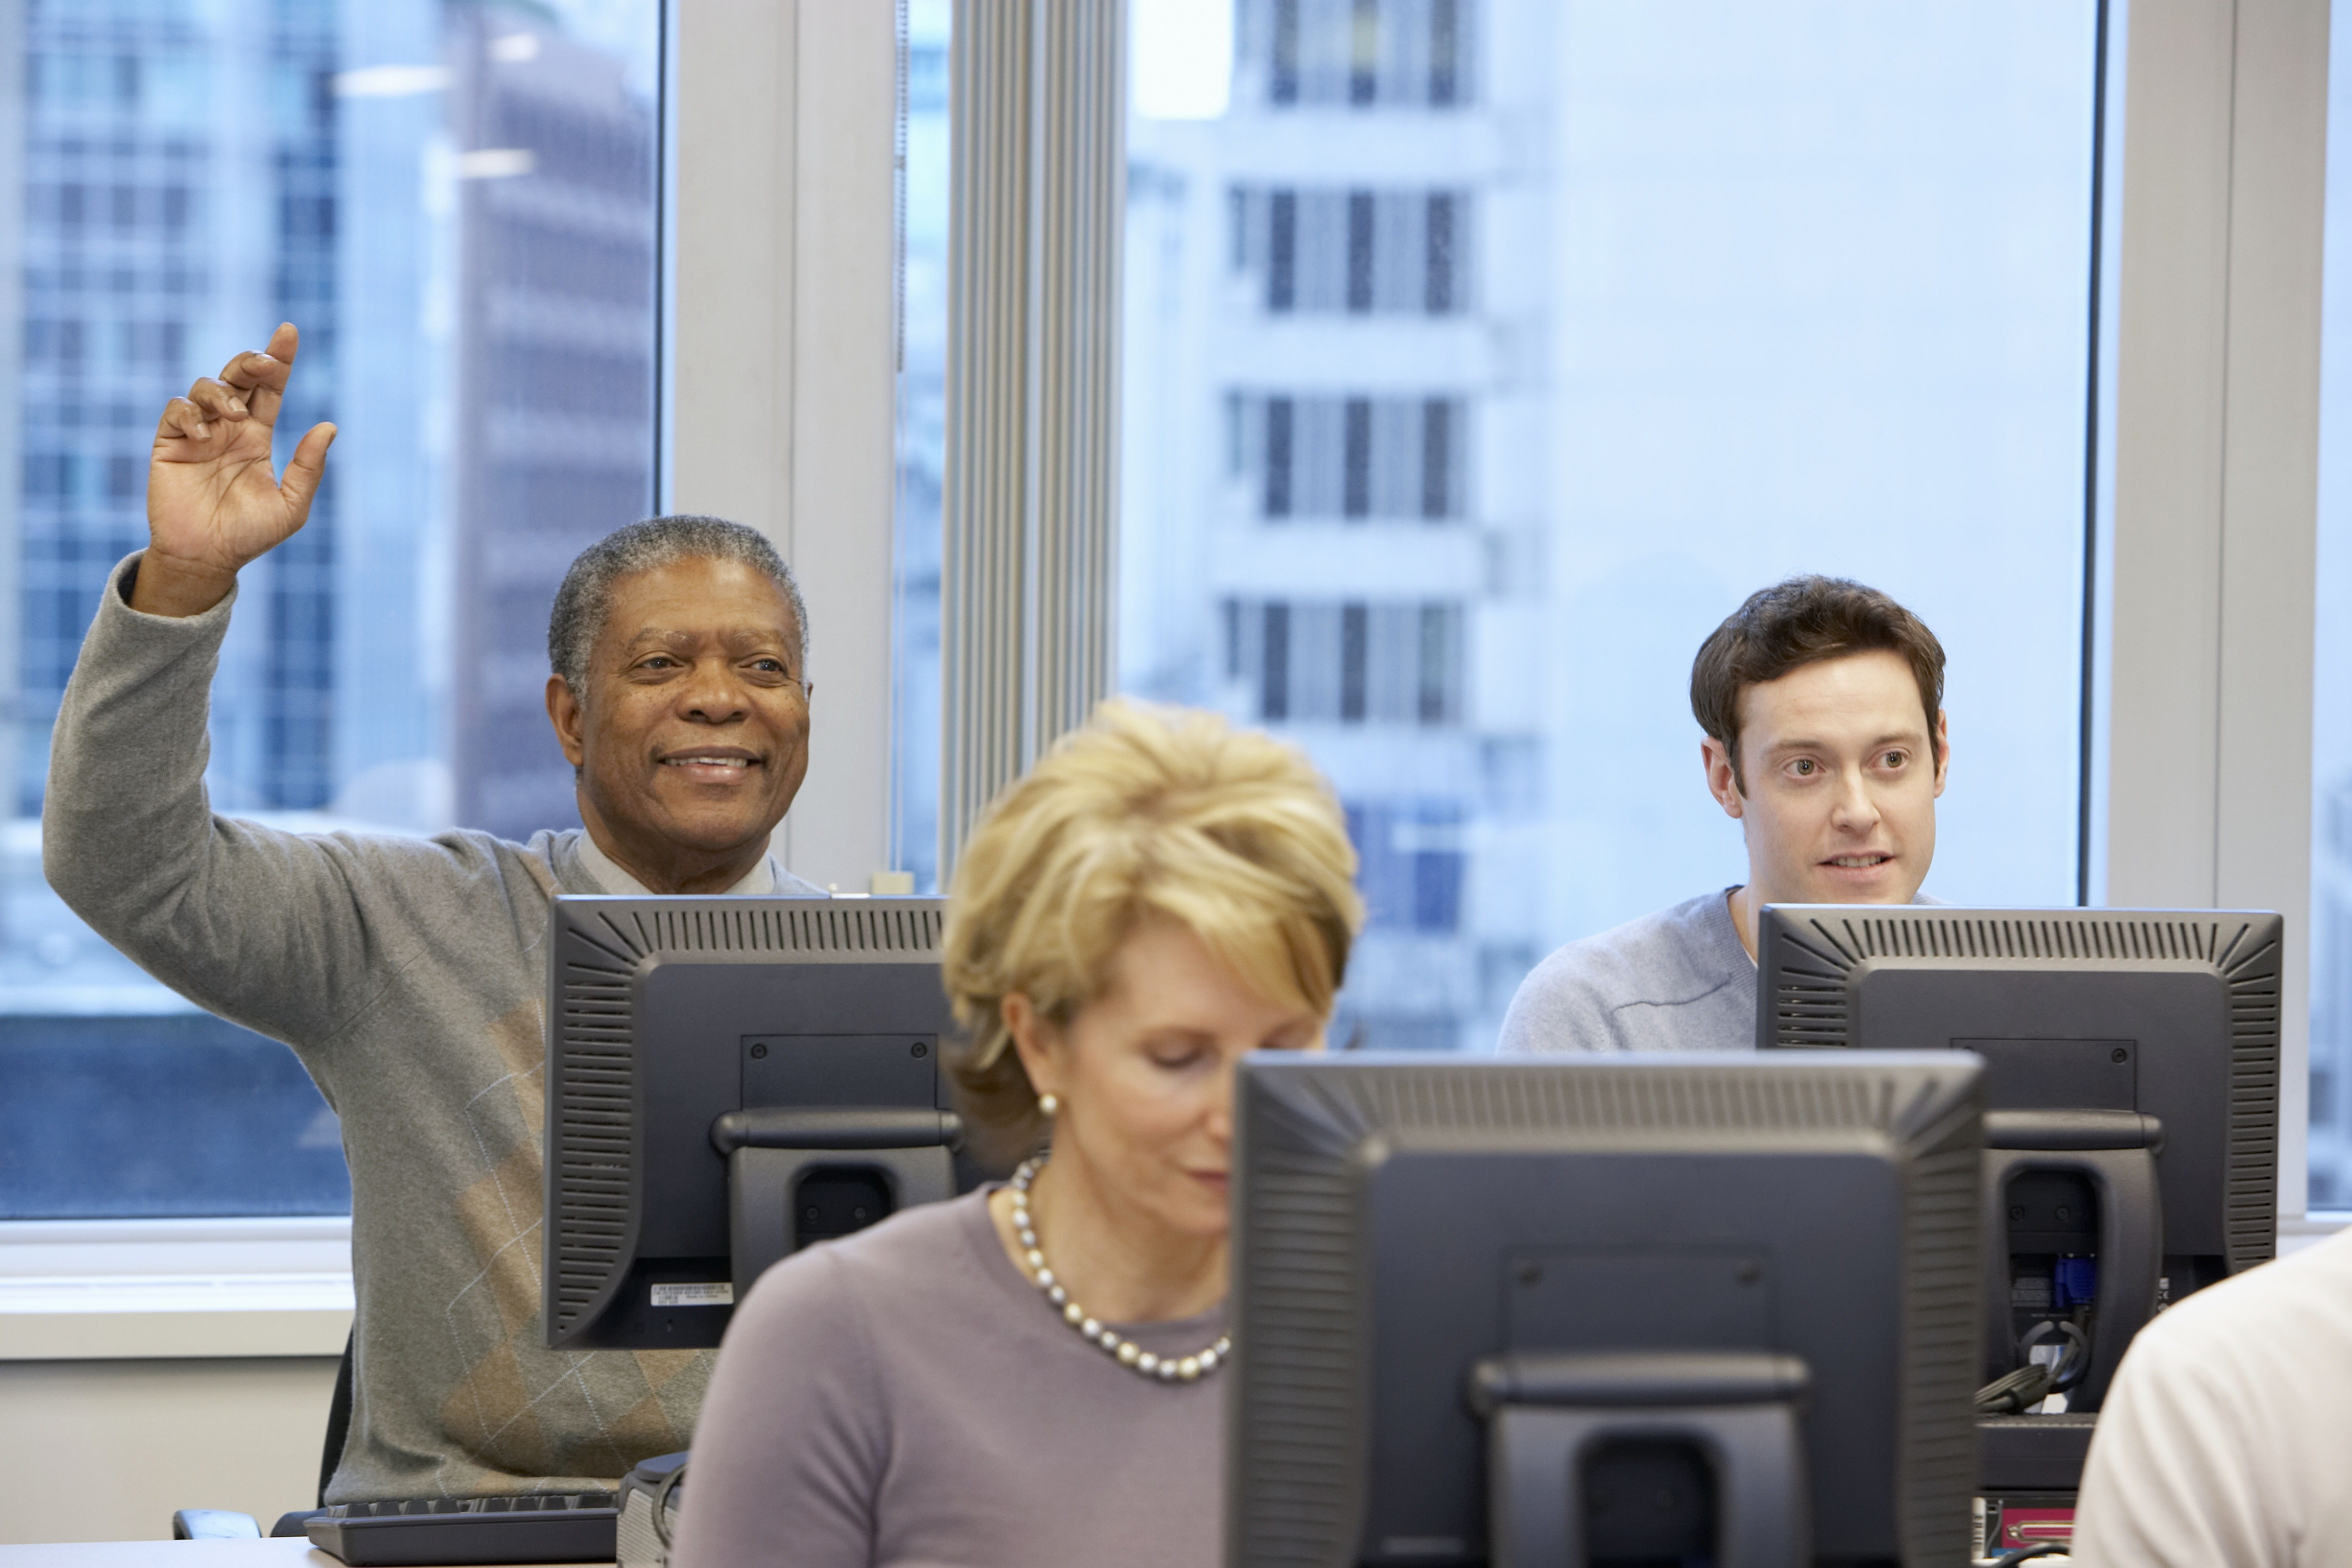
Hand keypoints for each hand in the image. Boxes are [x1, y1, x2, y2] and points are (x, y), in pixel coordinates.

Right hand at [134, 322, 336, 616]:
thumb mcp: (291, 505)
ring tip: (236, 417)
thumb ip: (308, 467)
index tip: (289, 332)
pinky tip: (206, 435)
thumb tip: (329, 426)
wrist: (207, 557)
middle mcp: (228, 428)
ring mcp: (198, 433)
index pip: (269, 389)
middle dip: (250, 361)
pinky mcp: (169, 443)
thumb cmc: (250, 534)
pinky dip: (191, 414)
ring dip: (222, 393)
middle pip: (237, 377)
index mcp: (256, 436)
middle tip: (265, 363)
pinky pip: (177, 412)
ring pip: (205, 387)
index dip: (279, 359)